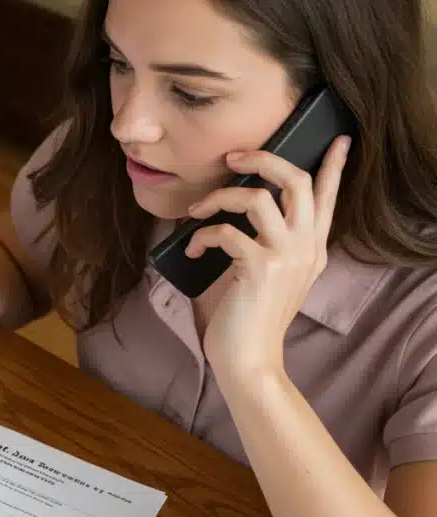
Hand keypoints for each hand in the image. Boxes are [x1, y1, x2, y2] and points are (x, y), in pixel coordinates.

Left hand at [185, 135, 351, 377]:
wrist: (249, 360)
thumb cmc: (248, 319)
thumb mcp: (270, 276)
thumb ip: (269, 245)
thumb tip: (240, 211)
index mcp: (312, 248)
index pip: (328, 198)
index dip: (334, 166)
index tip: (339, 140)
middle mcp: (305, 248)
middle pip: (297, 181)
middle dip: (263, 160)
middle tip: (233, 157)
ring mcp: (285, 256)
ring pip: (257, 198)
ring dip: (218, 197)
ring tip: (197, 210)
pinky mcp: (259, 268)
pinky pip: (225, 231)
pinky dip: (202, 235)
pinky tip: (192, 249)